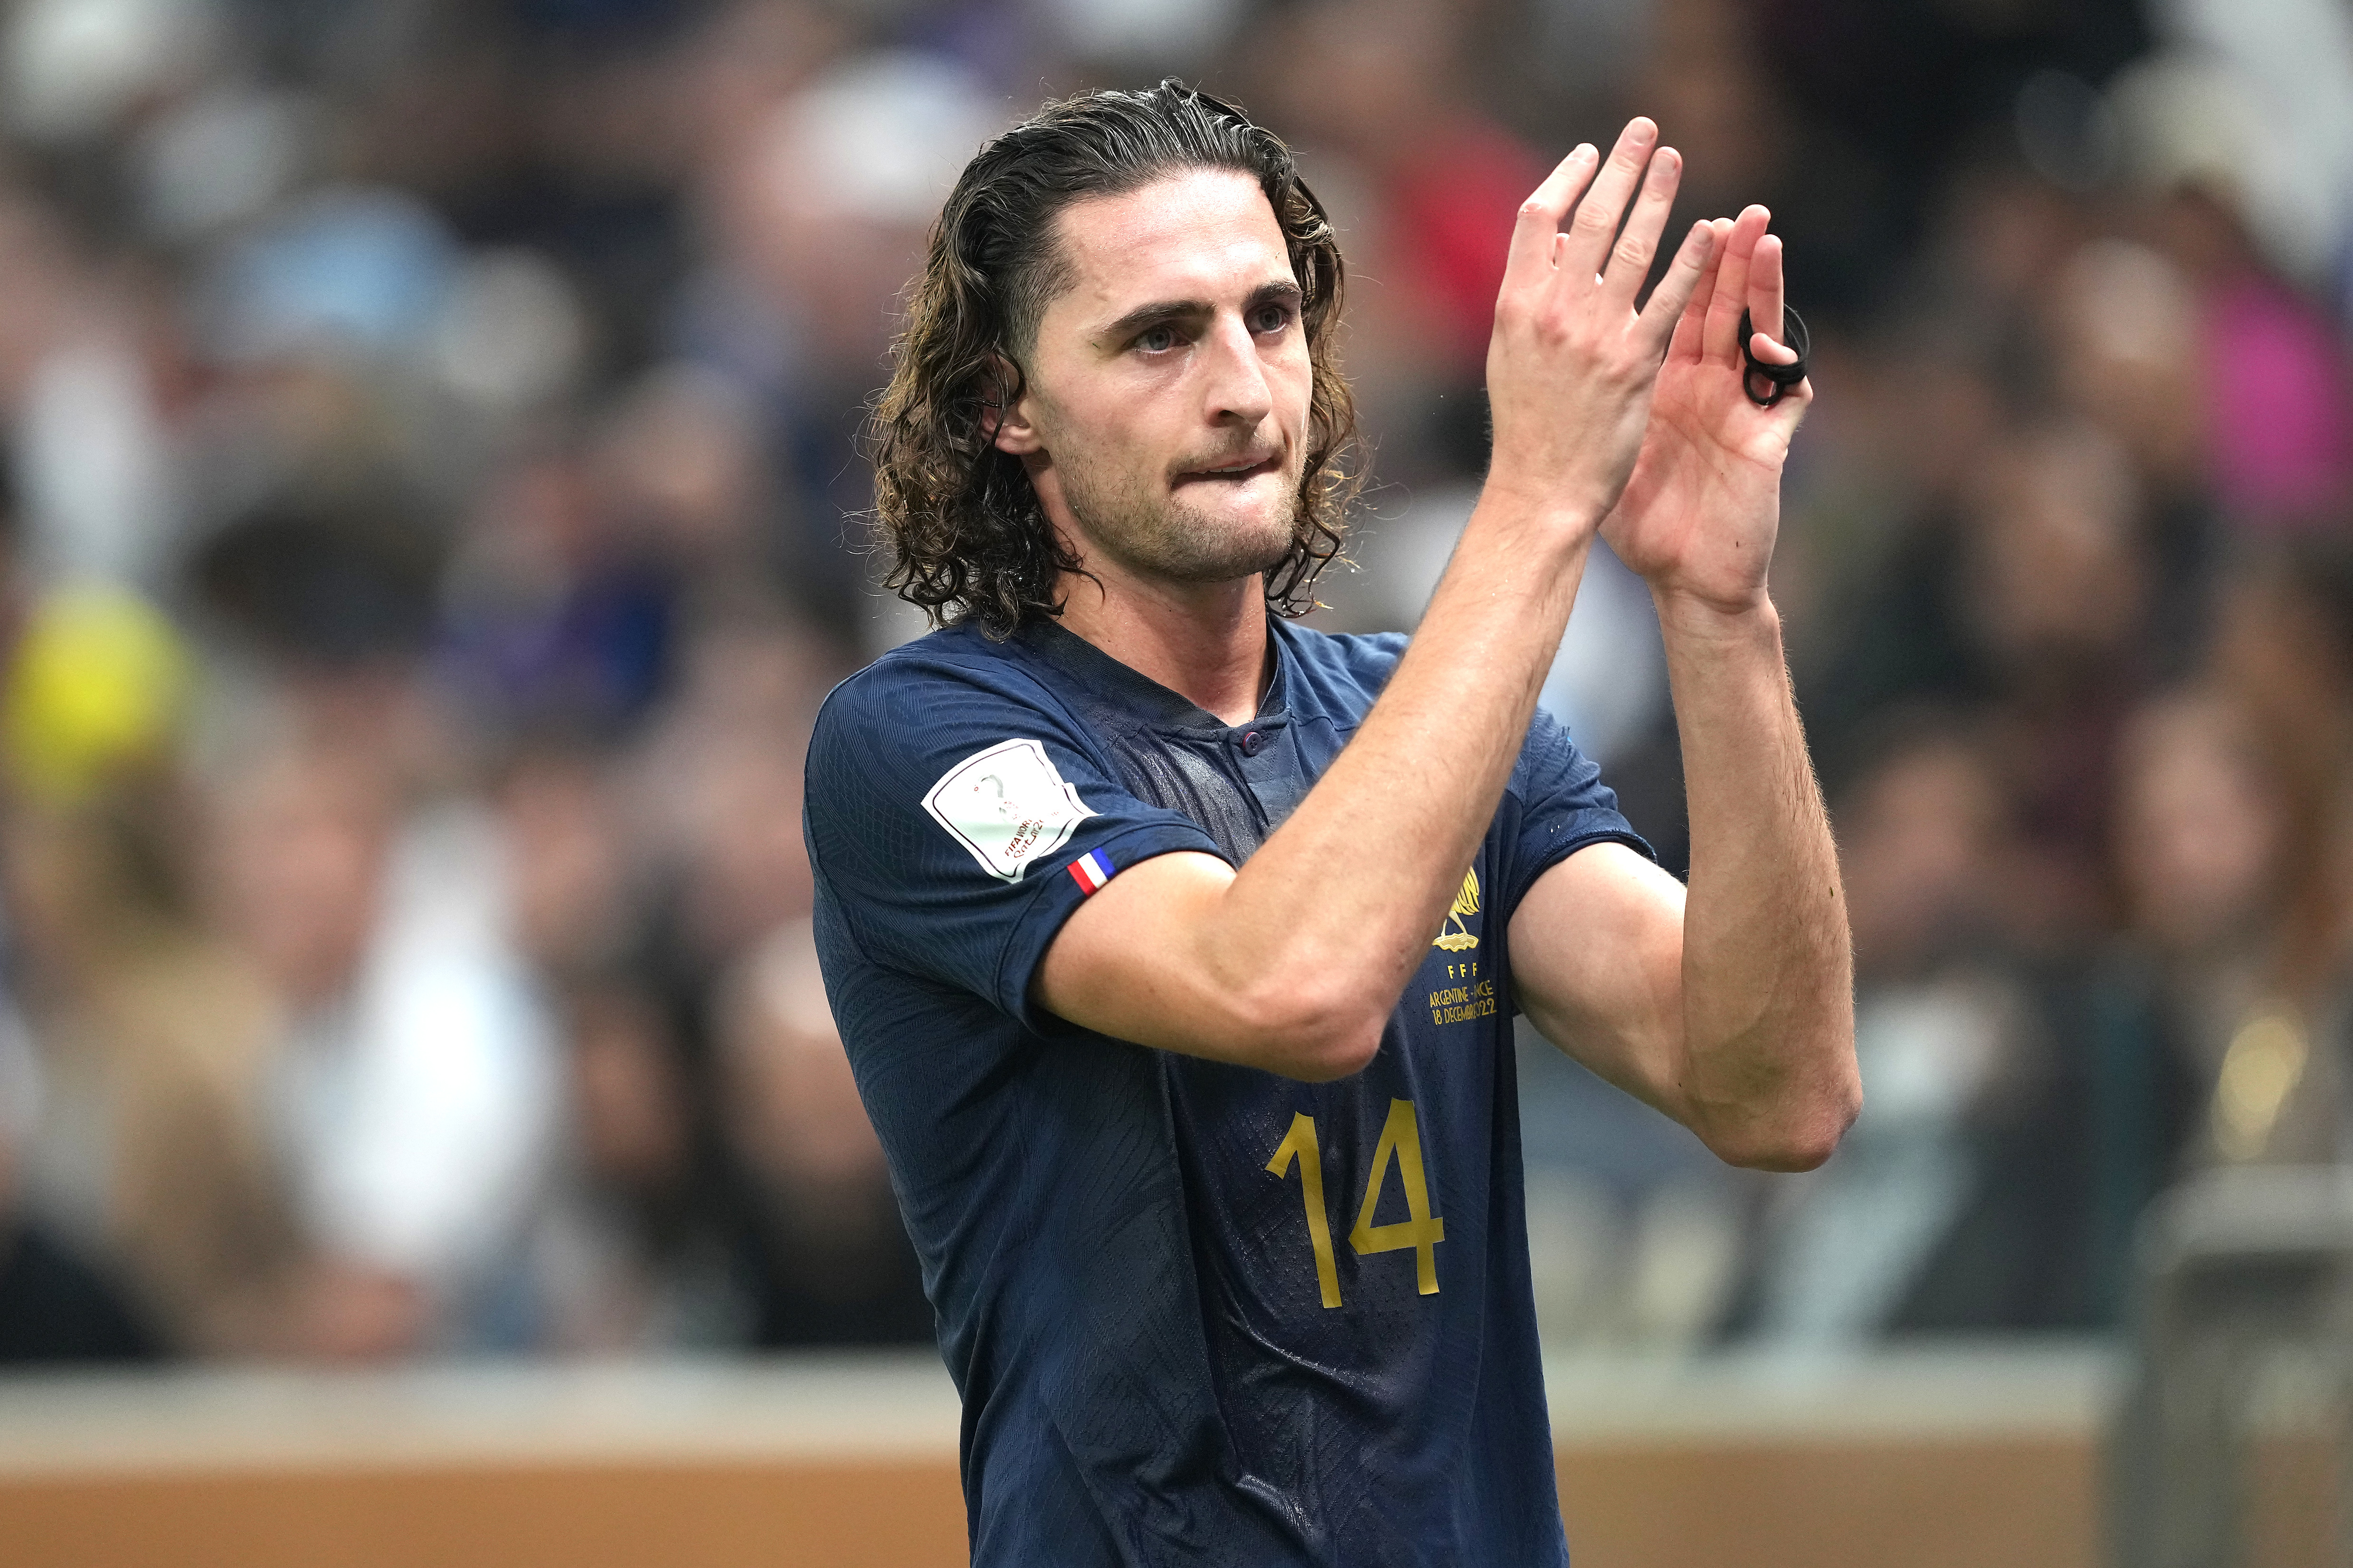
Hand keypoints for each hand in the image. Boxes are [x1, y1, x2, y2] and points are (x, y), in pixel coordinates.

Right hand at [1483, 119, 1717, 534]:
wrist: (1541, 488)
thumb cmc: (1526, 424)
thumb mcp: (1510, 352)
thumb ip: (1529, 296)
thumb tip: (1555, 242)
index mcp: (1514, 304)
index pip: (1537, 219)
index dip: (1565, 179)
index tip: (1588, 153)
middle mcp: (1551, 310)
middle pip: (1588, 217)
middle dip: (1618, 167)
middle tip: (1643, 130)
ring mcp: (1593, 334)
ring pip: (1630, 246)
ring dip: (1656, 196)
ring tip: (1672, 160)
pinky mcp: (1634, 362)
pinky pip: (1669, 298)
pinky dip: (1691, 261)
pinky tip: (1711, 231)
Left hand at [1601, 206, 1810, 619]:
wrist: (1687, 578)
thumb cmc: (1647, 521)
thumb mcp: (1616, 445)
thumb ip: (1597, 397)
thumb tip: (1547, 354)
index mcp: (1670, 382)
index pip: (1672, 309)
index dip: (1670, 266)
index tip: (1655, 223)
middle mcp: (1711, 387)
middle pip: (1721, 307)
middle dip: (1727, 256)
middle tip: (1732, 209)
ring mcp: (1742, 411)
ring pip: (1761, 333)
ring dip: (1765, 286)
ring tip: (1765, 240)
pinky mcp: (1767, 442)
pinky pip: (1788, 396)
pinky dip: (1782, 368)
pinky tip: (1769, 343)